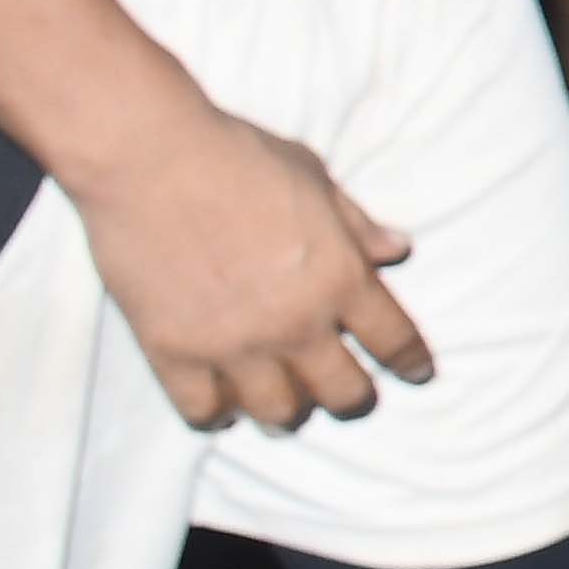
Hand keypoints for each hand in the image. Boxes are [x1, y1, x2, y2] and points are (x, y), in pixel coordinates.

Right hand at [71, 104, 430, 429]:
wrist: (150, 159)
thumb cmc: (239, 155)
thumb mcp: (315, 178)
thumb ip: (356, 224)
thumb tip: (396, 250)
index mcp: (339, 277)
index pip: (393, 339)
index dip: (411, 362)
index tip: (417, 373)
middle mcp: (294, 322)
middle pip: (342, 391)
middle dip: (352, 397)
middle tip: (348, 393)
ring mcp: (232, 344)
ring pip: (277, 412)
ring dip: (288, 411)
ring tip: (286, 404)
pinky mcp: (172, 352)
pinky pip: (201, 409)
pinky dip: (217, 413)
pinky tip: (222, 405)